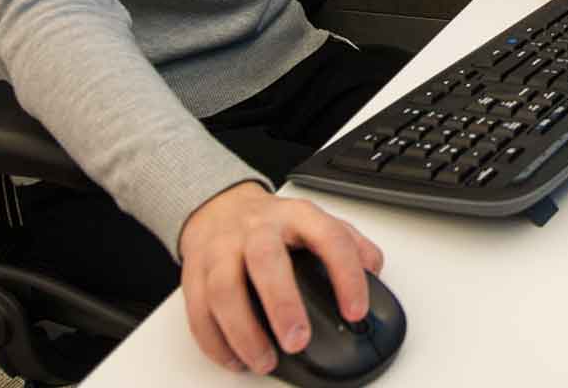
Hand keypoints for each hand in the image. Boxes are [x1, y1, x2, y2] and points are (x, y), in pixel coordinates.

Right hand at [176, 181, 383, 374]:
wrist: (220, 207)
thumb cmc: (274, 224)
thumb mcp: (317, 222)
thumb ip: (350, 244)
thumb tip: (373, 271)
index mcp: (297, 215)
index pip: (328, 238)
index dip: (346, 275)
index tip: (355, 311)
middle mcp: (257, 229)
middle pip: (265, 260)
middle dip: (282, 304)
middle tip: (297, 341)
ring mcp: (221, 249)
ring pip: (223, 288)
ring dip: (243, 331)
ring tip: (264, 360)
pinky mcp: (193, 272)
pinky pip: (196, 310)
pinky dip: (214, 341)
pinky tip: (235, 359)